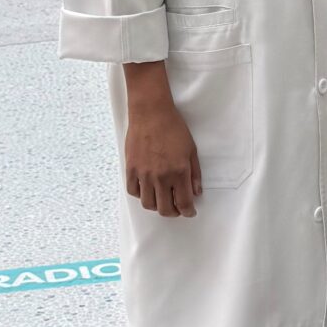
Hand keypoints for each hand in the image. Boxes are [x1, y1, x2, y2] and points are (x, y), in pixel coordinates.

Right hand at [125, 88, 201, 217]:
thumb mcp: (191, 150)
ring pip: (148, 204)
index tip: (190, 212)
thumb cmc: (173, 128)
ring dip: (157, 206)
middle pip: (165, 209)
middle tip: (177, 209)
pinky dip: (141, 195)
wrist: (151, 113)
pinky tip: (147, 190)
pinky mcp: (130, 169)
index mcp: (179, 172)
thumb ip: (195, 174)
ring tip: (162, 200)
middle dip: (173, 213)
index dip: (188, 212)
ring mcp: (144, 174)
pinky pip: (133, 191)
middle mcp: (161, 177)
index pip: (183, 203)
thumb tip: (196, 192)